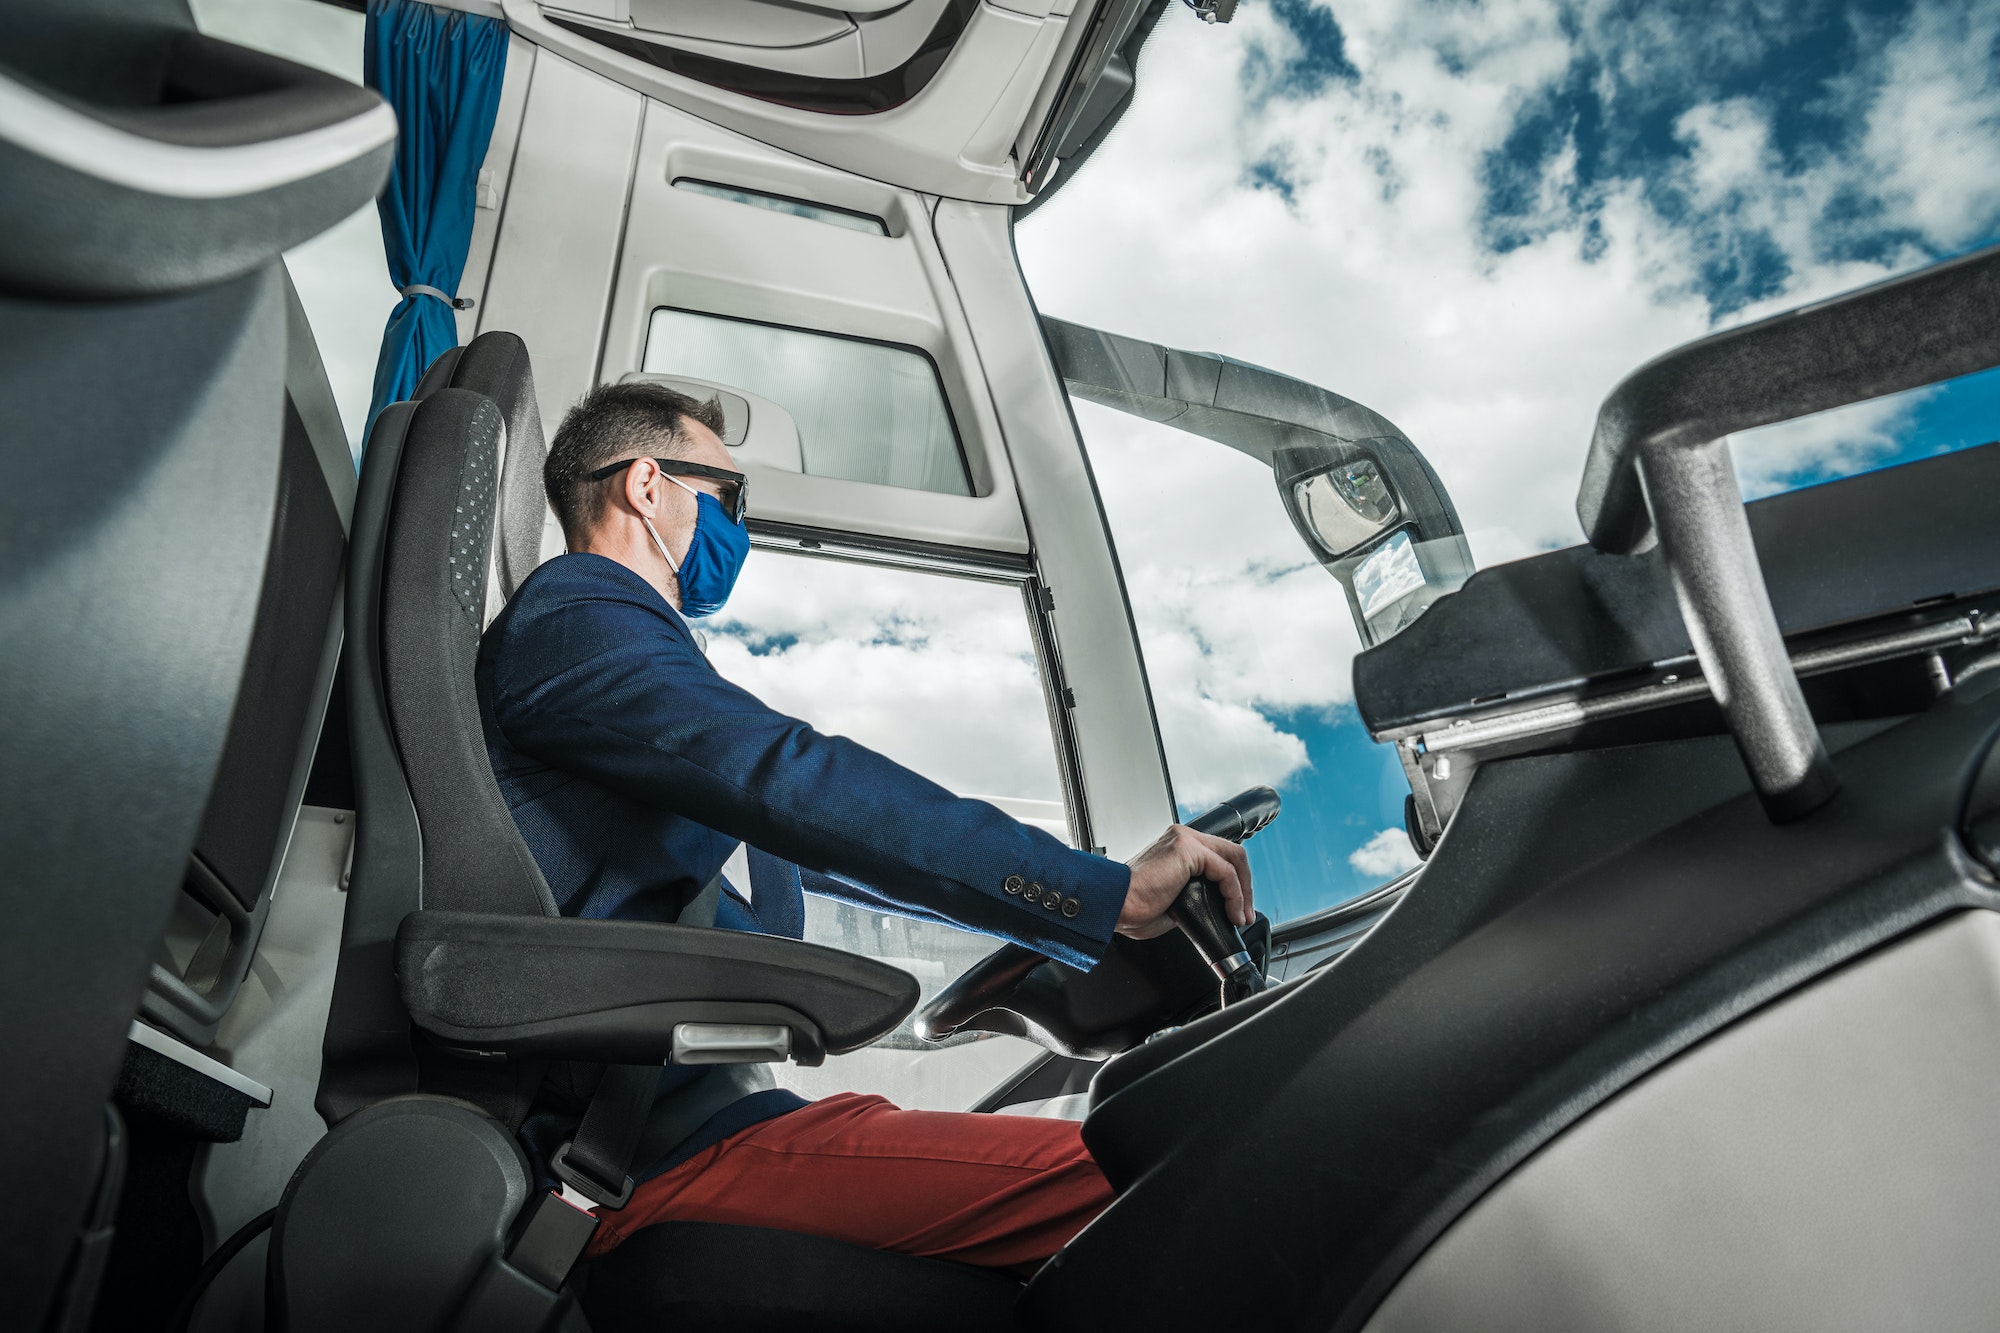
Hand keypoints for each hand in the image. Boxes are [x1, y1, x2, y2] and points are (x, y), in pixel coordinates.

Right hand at [1119, 825, 1253, 939]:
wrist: (1116, 906)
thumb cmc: (1133, 907)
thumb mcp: (1173, 900)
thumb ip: (1194, 896)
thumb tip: (1212, 909)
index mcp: (1176, 847)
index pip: (1219, 856)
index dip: (1234, 883)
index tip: (1236, 908)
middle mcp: (1182, 837)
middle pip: (1231, 854)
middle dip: (1245, 887)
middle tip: (1244, 914)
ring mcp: (1185, 840)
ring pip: (1233, 859)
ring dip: (1244, 891)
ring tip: (1240, 916)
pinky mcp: (1188, 849)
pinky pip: (1225, 871)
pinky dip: (1235, 894)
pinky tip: (1232, 912)